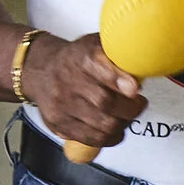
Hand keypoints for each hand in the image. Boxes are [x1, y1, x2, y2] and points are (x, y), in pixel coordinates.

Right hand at [21, 33, 145, 149]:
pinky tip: (112, 128)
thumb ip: (117, 54)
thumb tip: (143, 66)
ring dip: (122, 123)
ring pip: (103, 125)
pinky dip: (109, 137)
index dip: (117, 79)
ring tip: (124, 115)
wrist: (40, 71)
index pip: (97, 67)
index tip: (133, 88)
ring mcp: (61, 105)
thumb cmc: (75, 60)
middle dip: (130, 108)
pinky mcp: (58, 123)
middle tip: (137, 104)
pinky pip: (92, 139)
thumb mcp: (94, 45)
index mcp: (79, 58)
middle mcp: (66, 81)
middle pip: (105, 102)